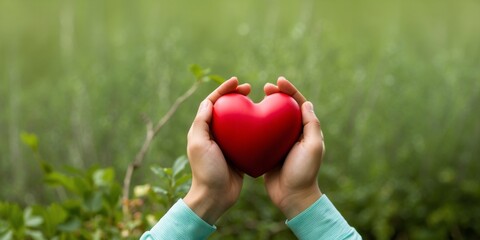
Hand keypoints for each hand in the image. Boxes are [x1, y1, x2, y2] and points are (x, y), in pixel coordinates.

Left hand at [184, 77, 249, 223]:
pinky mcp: (239, 153)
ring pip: (238, 120)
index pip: (212, 103)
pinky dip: (255, 126)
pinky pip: (248, 136)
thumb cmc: (206, 171)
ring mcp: (227, 144)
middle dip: (236, 95)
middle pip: (226, 108)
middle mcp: (215, 134)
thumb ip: (202, 122)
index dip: (224, 89)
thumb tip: (209, 101)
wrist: (215, 197)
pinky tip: (266, 122)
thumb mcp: (199, 144)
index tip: (237, 82)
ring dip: (247, 108)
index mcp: (203, 130)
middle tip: (249, 89)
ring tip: (258, 100)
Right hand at [263, 77, 324, 218]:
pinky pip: (260, 133)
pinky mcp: (267, 150)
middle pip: (283, 107)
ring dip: (263, 106)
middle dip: (276, 95)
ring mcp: (279, 141)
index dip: (289, 90)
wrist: (292, 197)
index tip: (278, 81)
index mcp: (305, 129)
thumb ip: (311, 124)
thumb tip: (305, 102)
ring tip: (254, 97)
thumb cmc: (304, 172)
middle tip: (265, 88)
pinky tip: (244, 118)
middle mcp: (292, 133)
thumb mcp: (312, 147)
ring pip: (270, 118)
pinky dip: (253, 123)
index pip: (298, 103)